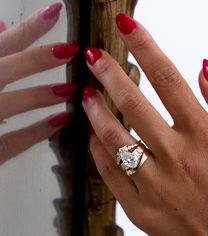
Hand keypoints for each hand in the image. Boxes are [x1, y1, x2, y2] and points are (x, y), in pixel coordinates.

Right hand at [0, 3, 77, 164]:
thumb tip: (1, 25)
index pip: (1, 44)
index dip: (29, 28)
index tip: (56, 12)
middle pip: (3, 69)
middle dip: (37, 59)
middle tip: (71, 50)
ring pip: (8, 104)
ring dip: (40, 95)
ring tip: (70, 90)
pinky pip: (12, 142)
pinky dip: (38, 131)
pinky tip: (62, 120)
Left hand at [83, 14, 207, 234]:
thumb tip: (206, 74)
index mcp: (203, 137)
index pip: (168, 78)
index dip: (145, 47)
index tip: (127, 28)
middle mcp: (176, 158)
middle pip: (132, 104)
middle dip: (109, 75)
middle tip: (94, 57)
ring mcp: (155, 186)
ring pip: (114, 140)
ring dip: (97, 113)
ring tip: (87, 94)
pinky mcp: (141, 210)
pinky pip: (111, 175)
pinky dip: (98, 153)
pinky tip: (93, 137)